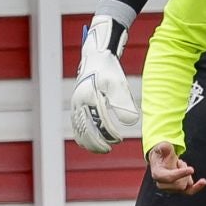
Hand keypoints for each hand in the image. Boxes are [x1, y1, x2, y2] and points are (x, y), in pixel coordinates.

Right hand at [68, 15, 139, 152]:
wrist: (96, 57)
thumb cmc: (109, 70)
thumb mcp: (119, 84)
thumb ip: (124, 103)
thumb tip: (131, 122)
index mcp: (89, 97)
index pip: (99, 122)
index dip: (109, 133)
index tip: (119, 139)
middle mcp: (78, 102)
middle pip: (85, 130)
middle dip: (96, 142)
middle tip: (109, 148)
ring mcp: (75, 104)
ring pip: (78, 129)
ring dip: (89, 142)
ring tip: (102, 148)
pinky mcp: (75, 105)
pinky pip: (75, 125)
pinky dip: (82, 135)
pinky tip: (92, 141)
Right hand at [147, 141, 205, 194]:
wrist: (163, 160)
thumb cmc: (162, 153)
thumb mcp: (162, 147)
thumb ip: (164, 147)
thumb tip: (164, 146)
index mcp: (157, 175)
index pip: (169, 178)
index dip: (180, 174)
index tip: (192, 169)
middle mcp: (163, 185)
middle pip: (180, 183)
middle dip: (183, 170)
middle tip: (179, 161)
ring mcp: (171, 189)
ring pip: (186, 184)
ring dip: (187, 173)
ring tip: (179, 165)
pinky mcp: (179, 189)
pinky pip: (189, 191)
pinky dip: (197, 186)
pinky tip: (203, 181)